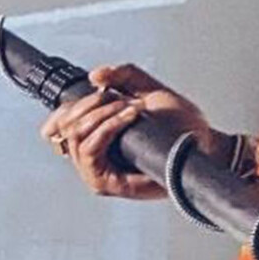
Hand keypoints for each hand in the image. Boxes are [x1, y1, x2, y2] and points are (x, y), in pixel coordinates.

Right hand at [37, 63, 213, 201]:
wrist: (202, 143)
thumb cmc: (179, 125)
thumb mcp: (150, 90)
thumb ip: (124, 76)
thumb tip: (95, 76)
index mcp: (93, 138)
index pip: (56, 125)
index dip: (65, 108)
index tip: (94, 93)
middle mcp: (88, 157)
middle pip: (65, 126)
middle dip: (91, 104)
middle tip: (121, 98)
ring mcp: (93, 172)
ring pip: (76, 136)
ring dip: (102, 115)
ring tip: (130, 108)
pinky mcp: (102, 183)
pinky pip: (90, 151)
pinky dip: (107, 128)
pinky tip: (128, 117)